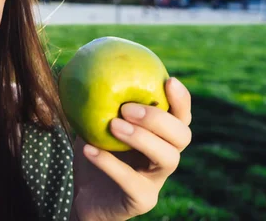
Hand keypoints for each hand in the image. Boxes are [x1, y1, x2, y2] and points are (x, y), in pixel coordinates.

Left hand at [71, 77, 191, 220]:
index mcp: (159, 137)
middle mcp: (164, 157)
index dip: (182, 100)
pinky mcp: (141, 201)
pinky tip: (89, 148)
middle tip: (127, 107)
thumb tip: (85, 64)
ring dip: (141, 138)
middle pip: (182, 136)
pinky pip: (131, 182)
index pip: (181, 117)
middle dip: (159, 118)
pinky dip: (110, 163)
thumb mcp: (93, 123)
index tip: (168, 80)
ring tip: (113, 125)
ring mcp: (156, 181)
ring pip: (167, 158)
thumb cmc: (93, 153)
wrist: (84, 196)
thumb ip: (97, 100)